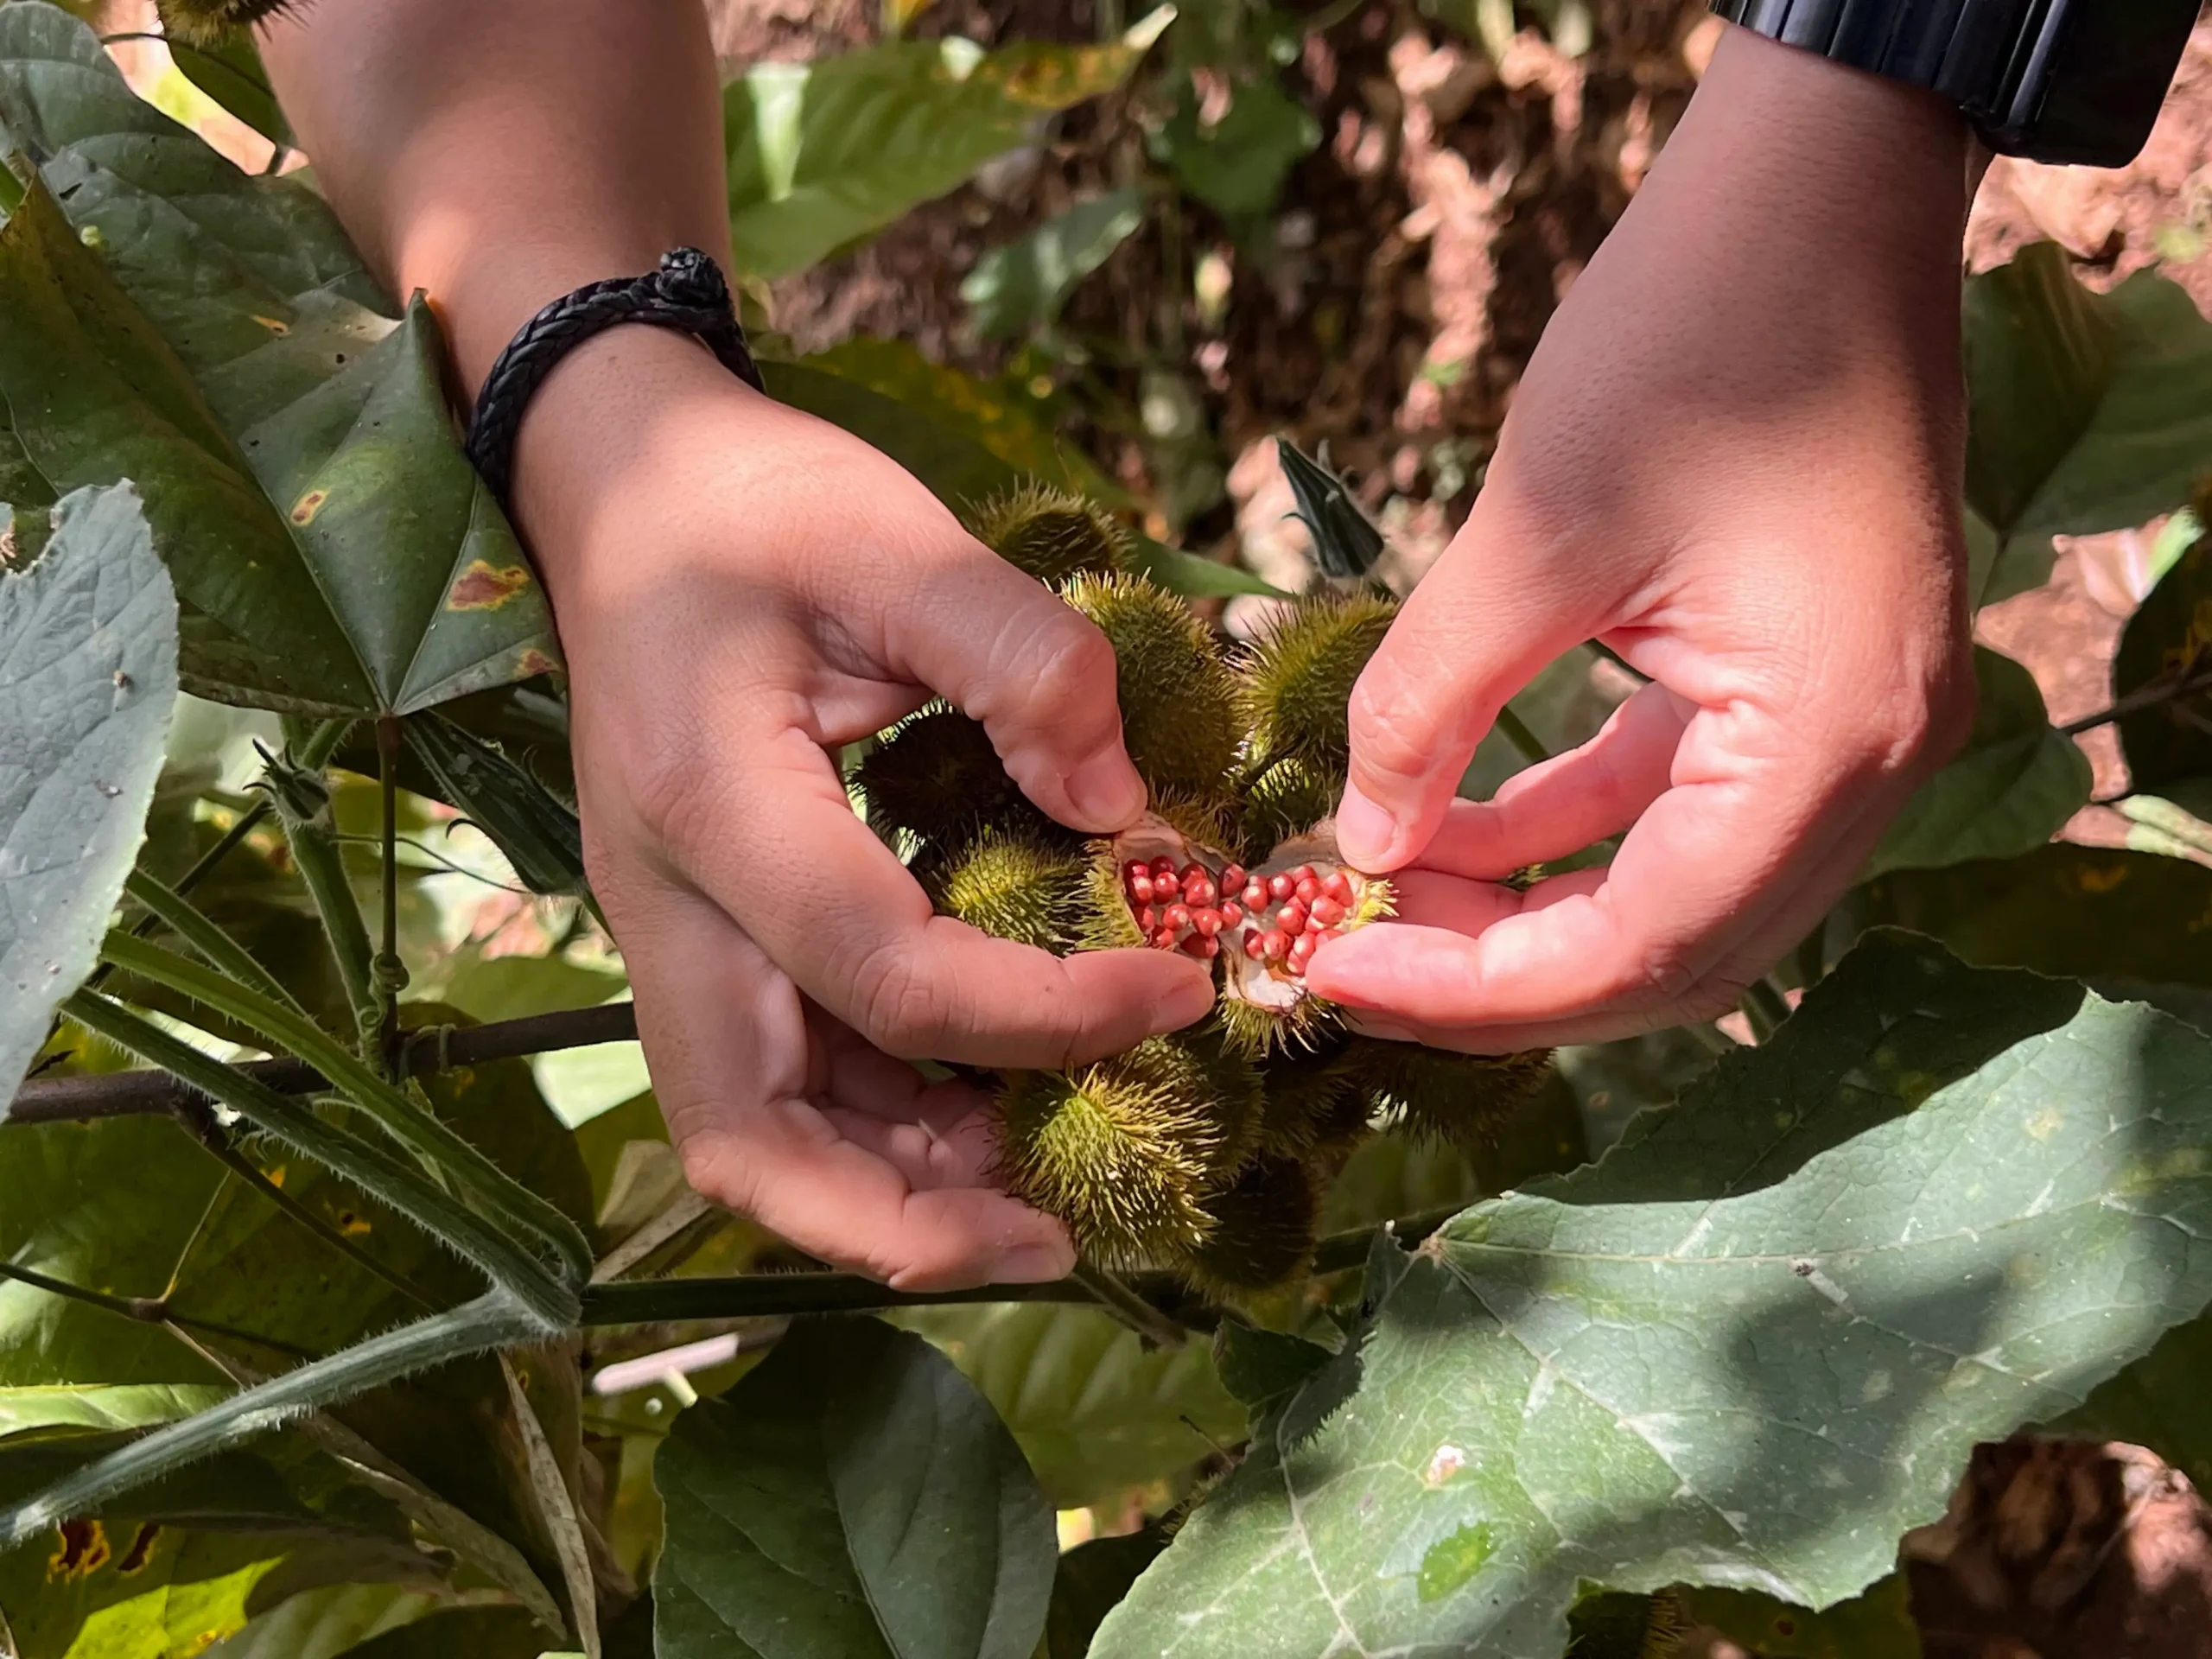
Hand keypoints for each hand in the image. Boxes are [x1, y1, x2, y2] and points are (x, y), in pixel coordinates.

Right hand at [513, 330, 1214, 1288]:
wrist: (621, 485)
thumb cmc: (752, 502)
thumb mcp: (895, 538)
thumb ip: (1023, 660)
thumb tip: (1125, 814)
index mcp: (710, 805)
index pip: (882, 972)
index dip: (1043, 1014)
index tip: (1178, 990)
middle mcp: (664, 904)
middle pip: (751, 1140)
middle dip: (904, 1215)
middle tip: (1060, 1233)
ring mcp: (670, 932)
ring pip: (759, 1134)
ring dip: (894, 1183)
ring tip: (1042, 1175)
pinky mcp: (702, 933)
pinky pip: (780, 1077)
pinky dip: (877, 1119)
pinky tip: (984, 1097)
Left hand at [1310, 27, 1977, 1050]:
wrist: (1818, 189)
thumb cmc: (1695, 333)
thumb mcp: (1533, 532)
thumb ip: (1432, 705)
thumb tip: (1356, 841)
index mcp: (1830, 745)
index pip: (1644, 947)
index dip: (1478, 991)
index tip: (1333, 975)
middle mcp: (1867, 767)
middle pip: (1670, 951)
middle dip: (1499, 972)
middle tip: (1344, 959)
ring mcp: (1846, 730)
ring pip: (1670, 890)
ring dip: (1526, 906)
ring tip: (1377, 895)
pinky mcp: (1801, 686)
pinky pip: (1675, 805)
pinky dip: (1563, 827)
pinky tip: (1446, 823)